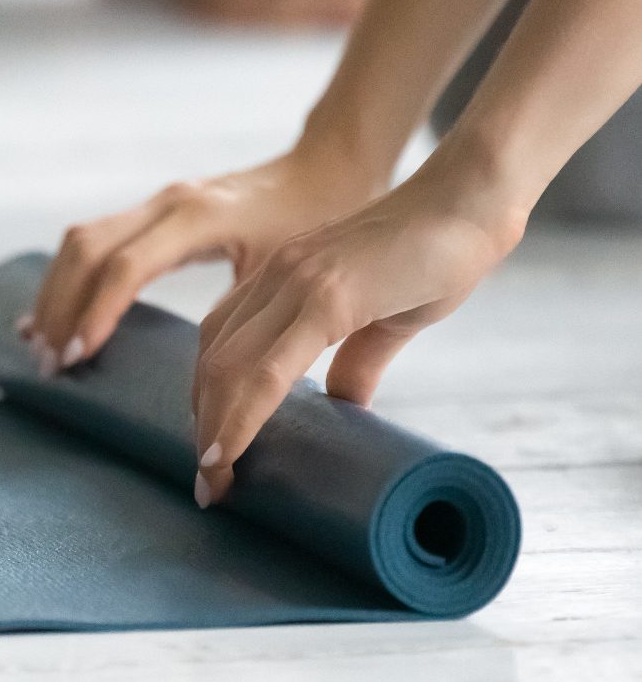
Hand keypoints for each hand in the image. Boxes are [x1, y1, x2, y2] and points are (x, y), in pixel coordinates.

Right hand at [25, 144, 381, 377]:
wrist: (326, 165)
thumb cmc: (319, 218)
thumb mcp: (291, 270)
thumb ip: (260, 320)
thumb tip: (243, 397)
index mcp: (200, 217)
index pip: (127, 266)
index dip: (96, 313)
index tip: (74, 357)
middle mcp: (169, 204)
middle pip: (87, 250)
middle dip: (61, 308)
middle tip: (50, 366)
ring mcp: (156, 205)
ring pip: (80, 243)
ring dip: (55, 295)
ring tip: (40, 347)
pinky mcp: (152, 214)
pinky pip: (92, 243)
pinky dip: (66, 280)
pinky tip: (50, 316)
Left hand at [192, 160, 525, 505]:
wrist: (477, 196)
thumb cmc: (438, 250)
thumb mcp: (383, 317)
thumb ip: (356, 361)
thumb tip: (344, 407)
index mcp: (282, 279)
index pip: (221, 346)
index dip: (208, 402)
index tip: (210, 457)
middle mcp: (277, 276)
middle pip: (213, 361)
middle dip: (203, 426)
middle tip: (207, 486)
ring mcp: (297, 281)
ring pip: (228, 367)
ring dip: (214, 429)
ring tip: (215, 480)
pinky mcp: (329, 294)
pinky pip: (268, 368)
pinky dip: (241, 414)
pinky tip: (229, 450)